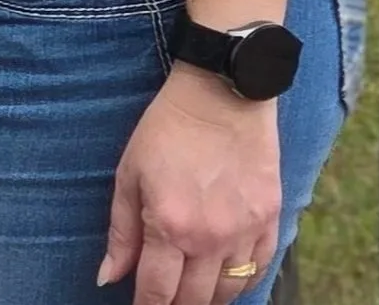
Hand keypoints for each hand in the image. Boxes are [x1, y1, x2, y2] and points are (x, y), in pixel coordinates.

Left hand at [99, 66, 280, 304]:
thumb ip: (121, 231)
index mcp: (170, 227)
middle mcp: (210, 239)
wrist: (222, 94)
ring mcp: (244, 233)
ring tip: (193, 289)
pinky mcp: (270, 221)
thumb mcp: (130, 172)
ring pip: (227, 294)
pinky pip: (258, 271)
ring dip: (207, 298)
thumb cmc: (167, 128)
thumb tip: (108, 279)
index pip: (157, 293)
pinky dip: (241, 282)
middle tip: (165, 296)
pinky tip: (225, 276)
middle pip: (193, 301)